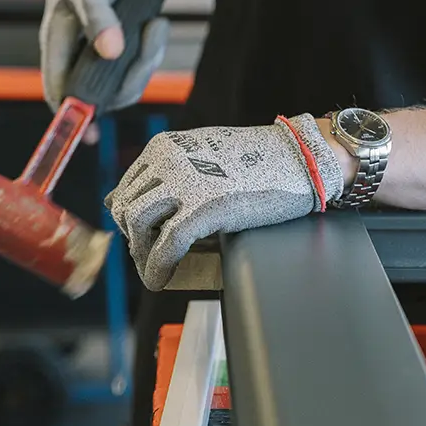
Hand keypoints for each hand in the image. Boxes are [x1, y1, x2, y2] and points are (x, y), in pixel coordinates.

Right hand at [40, 0, 170, 140]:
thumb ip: (99, 16)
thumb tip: (110, 52)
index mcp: (56, 41)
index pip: (58, 90)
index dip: (71, 117)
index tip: (89, 135)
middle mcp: (77, 55)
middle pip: (99, 94)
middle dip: (129, 78)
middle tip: (151, 40)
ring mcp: (100, 55)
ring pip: (123, 83)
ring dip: (146, 62)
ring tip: (157, 26)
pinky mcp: (122, 49)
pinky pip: (138, 67)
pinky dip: (152, 52)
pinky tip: (157, 25)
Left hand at [105, 114, 345, 289]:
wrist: (300, 158)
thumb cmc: (259, 159)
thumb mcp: (202, 154)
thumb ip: (170, 172)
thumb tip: (133, 201)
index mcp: (166, 147)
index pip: (126, 188)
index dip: (128, 219)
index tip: (141, 237)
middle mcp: (168, 160)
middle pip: (125, 207)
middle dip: (132, 237)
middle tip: (148, 255)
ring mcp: (184, 183)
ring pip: (137, 225)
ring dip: (141, 253)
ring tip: (155, 267)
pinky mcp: (204, 208)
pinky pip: (166, 245)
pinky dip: (157, 267)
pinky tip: (161, 278)